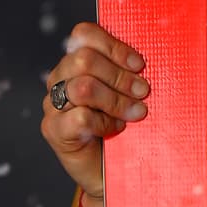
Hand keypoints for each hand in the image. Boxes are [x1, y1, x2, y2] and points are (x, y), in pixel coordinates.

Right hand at [40, 22, 149, 206]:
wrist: (112, 172)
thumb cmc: (124, 128)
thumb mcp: (129, 93)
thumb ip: (129, 72)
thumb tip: (152, 55)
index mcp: (75, 63)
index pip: (83, 35)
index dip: (113, 45)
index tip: (140, 64)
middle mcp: (59, 80)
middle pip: (83, 59)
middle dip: (120, 75)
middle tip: (143, 91)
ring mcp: (53, 105)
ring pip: (82, 86)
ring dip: (116, 99)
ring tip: (136, 113)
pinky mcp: (53, 130)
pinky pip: (79, 117)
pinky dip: (103, 121)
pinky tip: (115, 129)